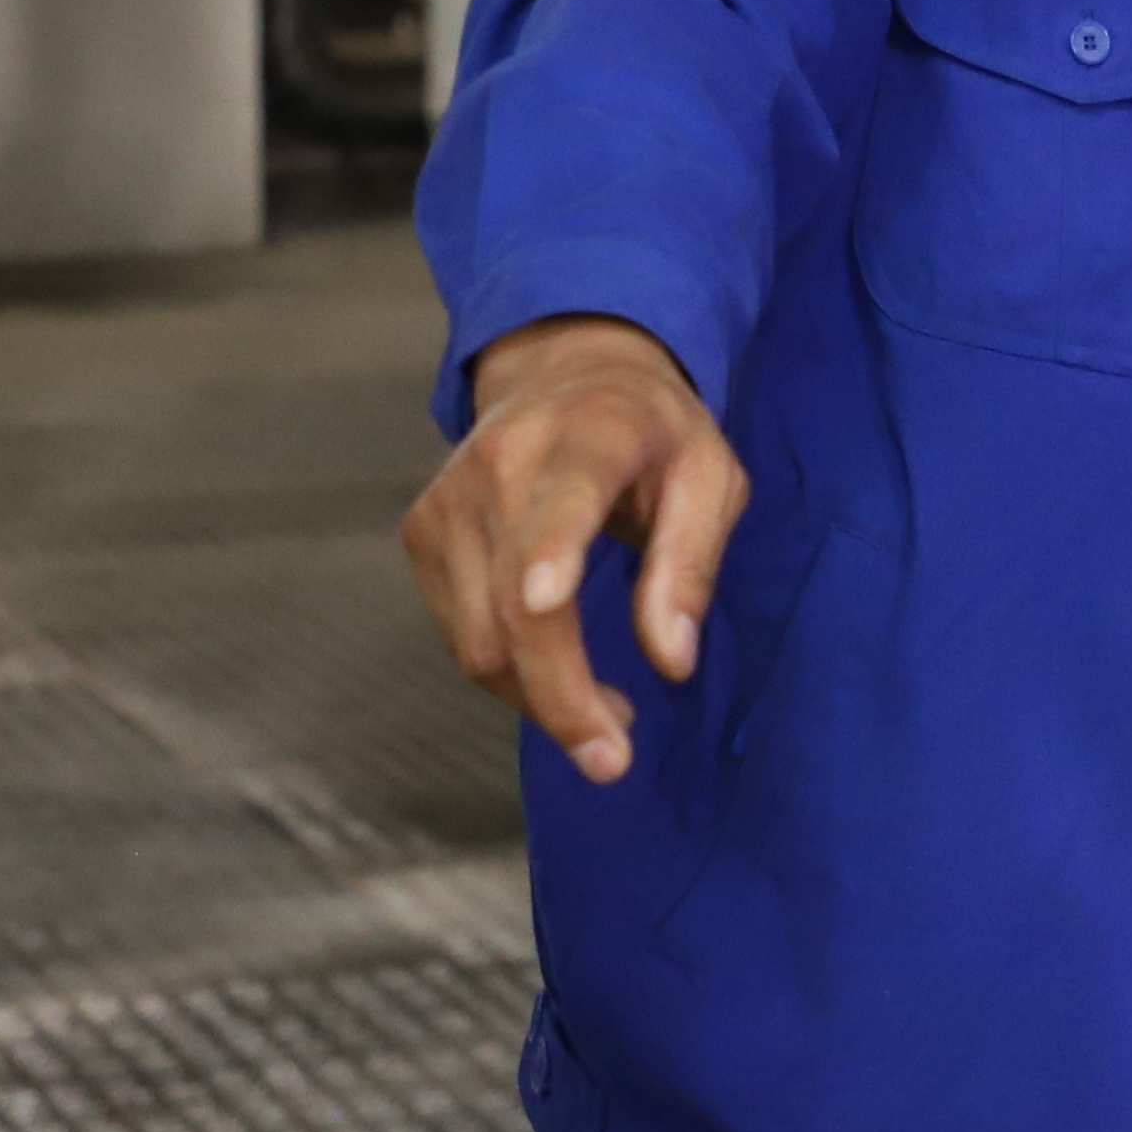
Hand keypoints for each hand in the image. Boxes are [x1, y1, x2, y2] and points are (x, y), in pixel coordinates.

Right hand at [400, 316, 748, 781]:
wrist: (567, 372)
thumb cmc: (656, 436)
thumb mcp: (711, 478)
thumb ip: (691, 564)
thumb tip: (671, 661)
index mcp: (590, 435)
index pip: (562, 499)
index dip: (549, 550)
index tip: (548, 599)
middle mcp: (503, 462)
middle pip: (514, 605)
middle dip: (560, 697)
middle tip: (612, 759)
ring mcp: (449, 498)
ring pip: (478, 639)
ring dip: (538, 697)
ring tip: (606, 711)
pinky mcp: (420, 531)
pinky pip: (460, 634)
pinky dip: (507, 673)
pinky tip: (557, 671)